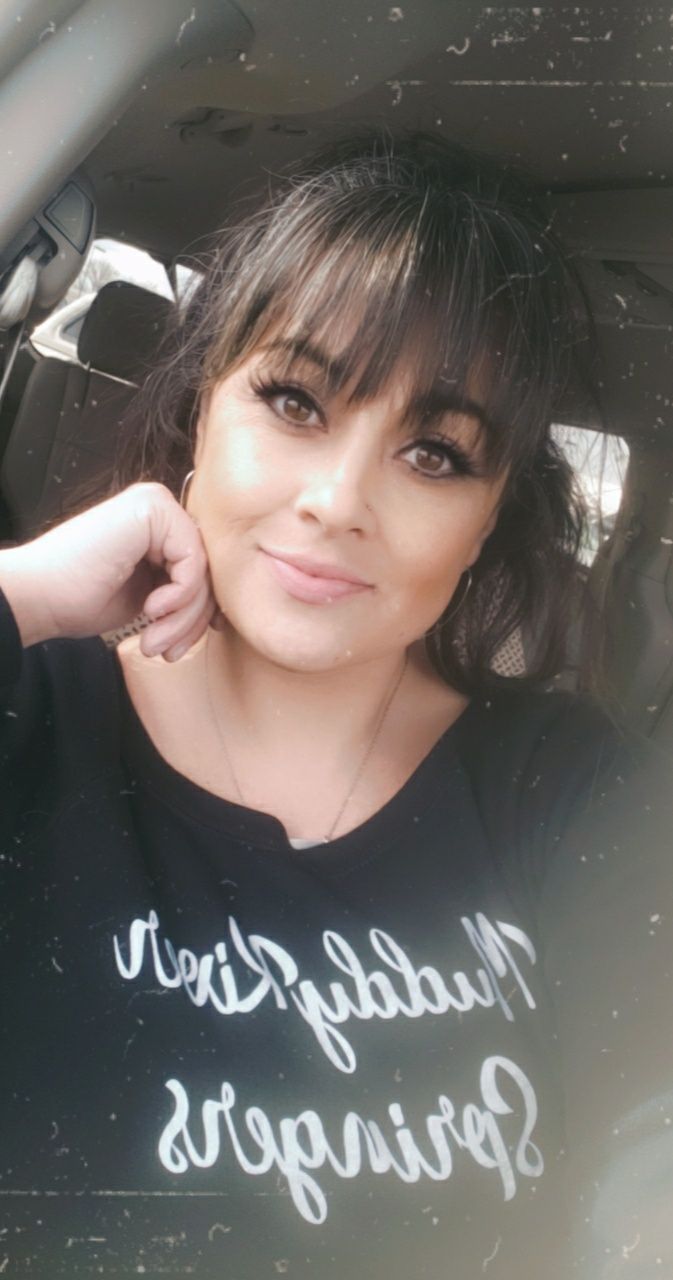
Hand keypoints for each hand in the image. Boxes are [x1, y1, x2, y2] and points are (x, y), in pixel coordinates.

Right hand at [0, 483, 219, 659]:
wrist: (38, 595)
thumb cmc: (78, 598)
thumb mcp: (145, 598)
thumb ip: (178, 593)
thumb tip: (219, 611)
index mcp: (158, 528)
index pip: (200, 571)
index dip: (198, 614)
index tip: (181, 645)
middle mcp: (161, 510)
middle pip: (205, 571)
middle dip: (189, 620)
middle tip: (166, 651)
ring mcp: (158, 505)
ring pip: (201, 571)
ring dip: (182, 618)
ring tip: (155, 641)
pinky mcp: (154, 509)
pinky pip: (193, 562)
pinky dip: (179, 595)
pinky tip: (150, 610)